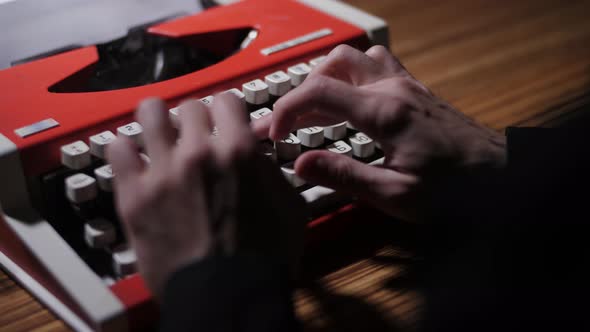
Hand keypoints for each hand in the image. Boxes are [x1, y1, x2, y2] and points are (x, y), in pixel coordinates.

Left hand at [107, 94, 305, 296]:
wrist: (229, 296)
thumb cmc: (264, 258)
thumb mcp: (290, 206)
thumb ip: (271, 172)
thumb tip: (256, 158)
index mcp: (239, 151)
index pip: (226, 100)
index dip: (227, 110)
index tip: (224, 120)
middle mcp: (198, 153)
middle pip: (189, 106)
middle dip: (196, 119)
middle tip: (196, 136)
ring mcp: (162, 173)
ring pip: (149, 113)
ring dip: (158, 121)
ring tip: (161, 135)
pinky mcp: (134, 197)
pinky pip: (118, 150)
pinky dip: (126, 150)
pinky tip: (136, 161)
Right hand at [253, 45, 505, 220]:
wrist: (500, 175)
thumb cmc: (455, 188)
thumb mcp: (395, 194)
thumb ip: (345, 176)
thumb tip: (302, 165)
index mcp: (385, 113)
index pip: (318, 92)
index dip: (286, 109)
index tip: (275, 133)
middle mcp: (394, 89)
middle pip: (332, 66)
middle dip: (301, 92)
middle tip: (290, 123)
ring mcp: (407, 85)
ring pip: (354, 58)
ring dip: (327, 78)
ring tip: (315, 109)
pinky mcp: (415, 90)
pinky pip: (378, 64)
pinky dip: (354, 76)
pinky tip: (350, 99)